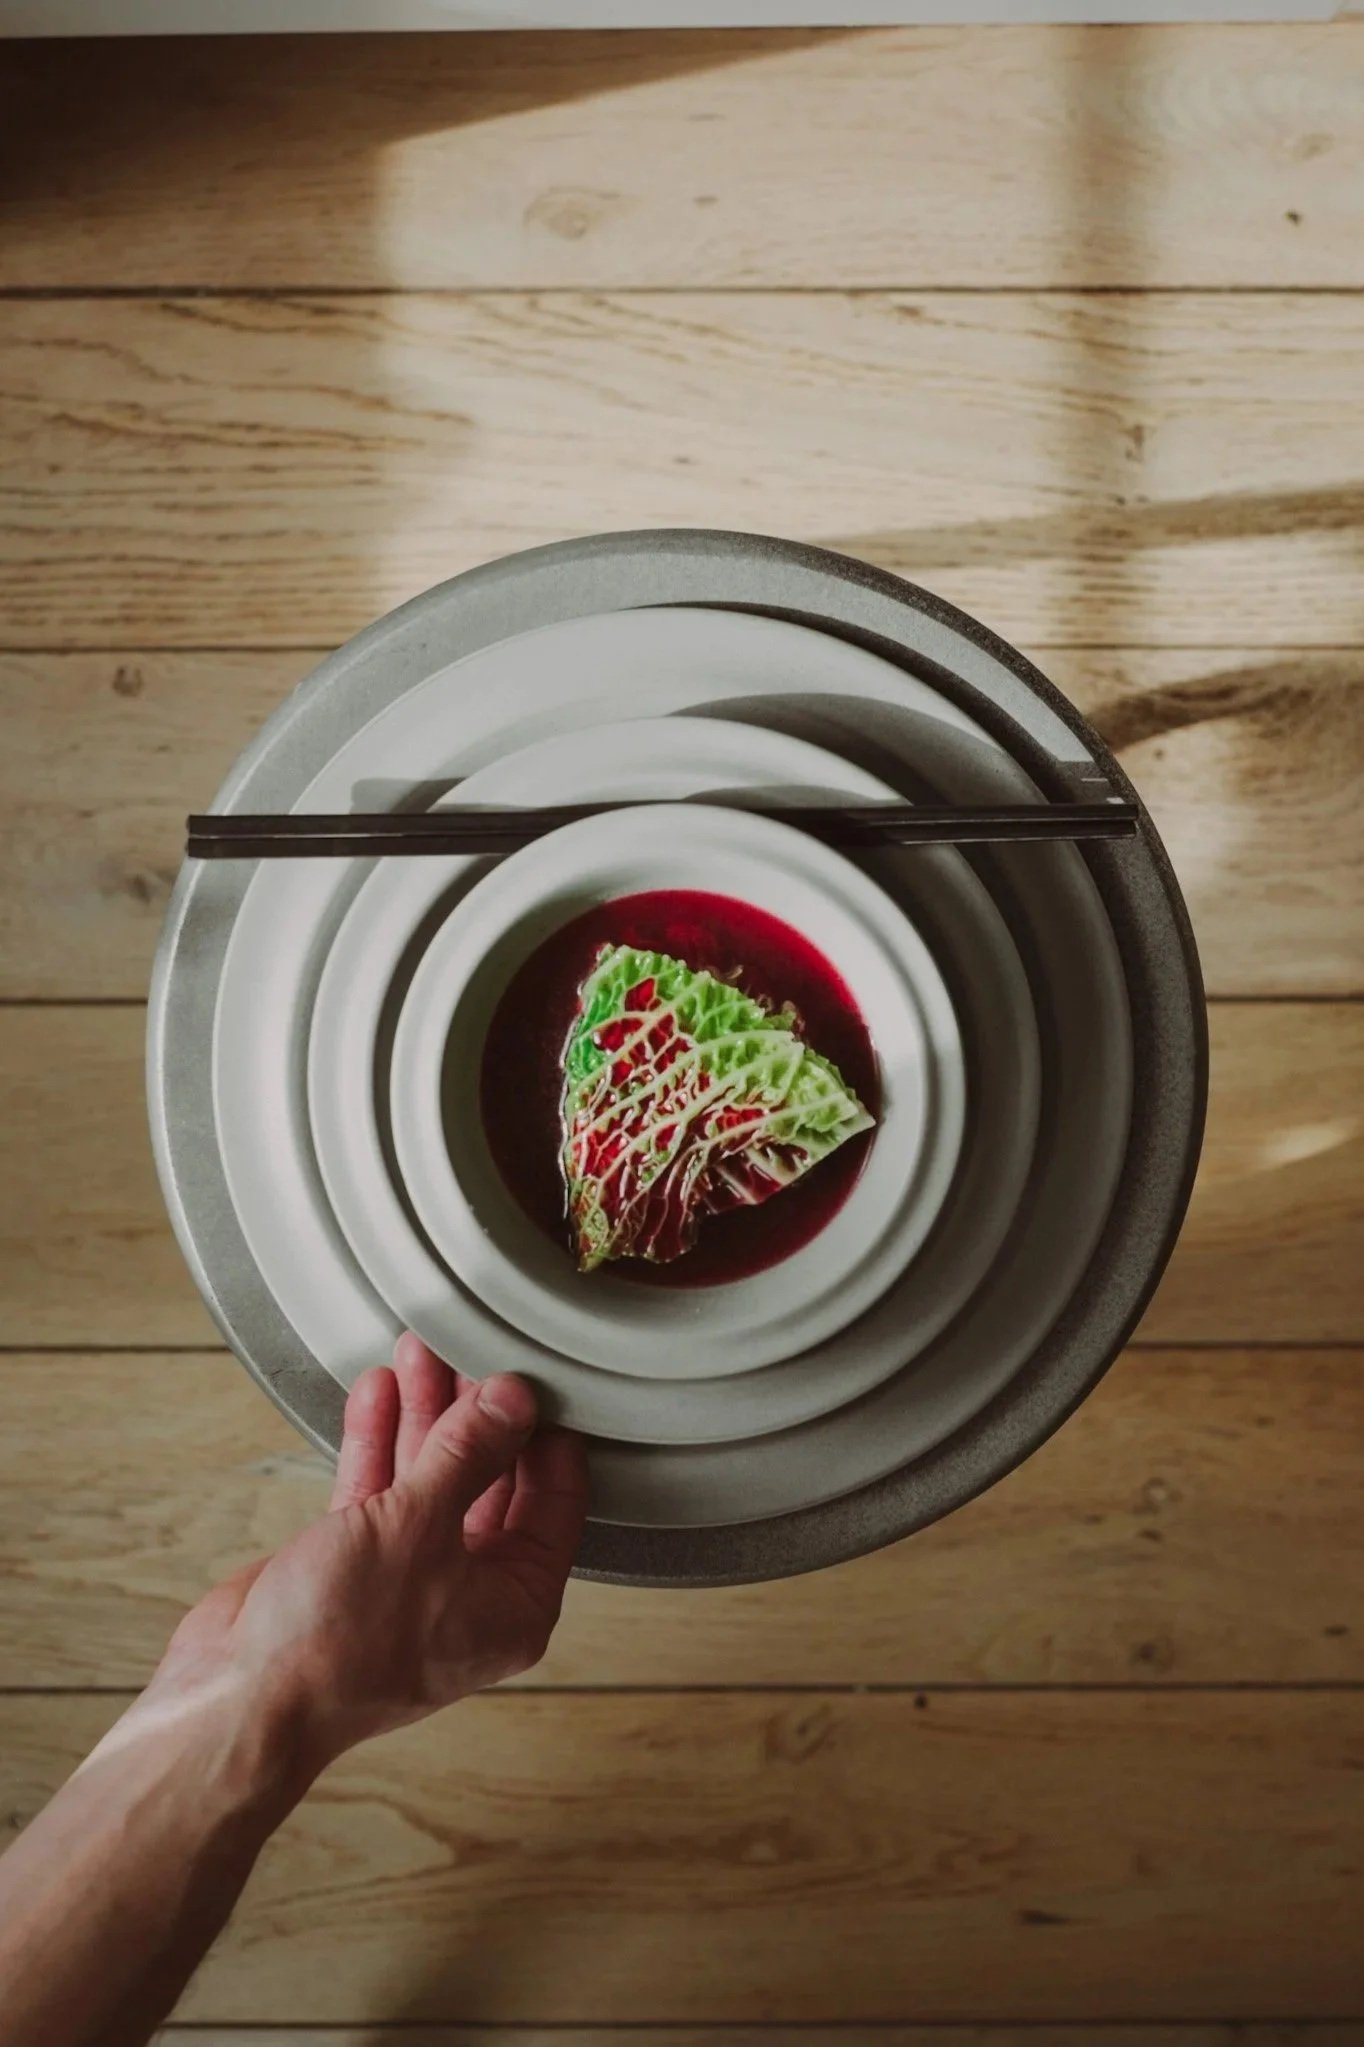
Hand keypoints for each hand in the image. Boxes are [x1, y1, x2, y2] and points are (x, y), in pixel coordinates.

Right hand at [145, 1335, 588, 1781]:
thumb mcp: (419, 1526)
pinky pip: (379, 1491)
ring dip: (424, 1415)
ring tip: (418, 1349)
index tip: (535, 1374)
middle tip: (468, 1349)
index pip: (555, 1503)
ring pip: (430, 1479)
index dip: (545, 1435)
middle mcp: (470, 1593)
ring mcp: (410, 1579)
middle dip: (475, 1413)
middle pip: (490, 1482)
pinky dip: (379, 1441)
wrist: (238, 1699)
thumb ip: (469, 1453)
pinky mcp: (355, 1566)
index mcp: (515, 1605)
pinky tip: (378, 1389)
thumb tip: (515, 1399)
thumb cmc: (338, 1642)